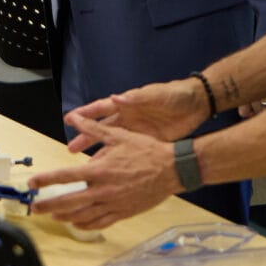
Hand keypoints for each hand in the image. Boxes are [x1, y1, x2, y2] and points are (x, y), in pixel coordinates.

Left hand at [30, 115, 179, 229]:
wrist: (171, 169)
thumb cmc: (145, 150)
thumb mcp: (118, 135)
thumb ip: (93, 128)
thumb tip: (73, 117)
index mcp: (100, 170)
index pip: (65, 176)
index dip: (46, 180)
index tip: (32, 184)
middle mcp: (104, 190)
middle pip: (70, 201)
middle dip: (49, 205)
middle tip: (34, 208)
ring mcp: (113, 204)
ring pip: (83, 215)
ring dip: (65, 216)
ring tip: (52, 215)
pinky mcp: (123, 213)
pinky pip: (100, 222)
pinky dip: (85, 224)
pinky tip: (76, 223)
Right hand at [64, 78, 208, 153]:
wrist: (196, 105)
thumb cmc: (174, 95)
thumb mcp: (156, 95)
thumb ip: (137, 98)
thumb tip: (116, 98)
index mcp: (127, 103)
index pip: (101, 108)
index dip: (85, 113)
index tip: (69, 118)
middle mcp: (127, 117)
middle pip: (101, 129)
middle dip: (85, 138)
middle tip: (71, 148)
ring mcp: (136, 131)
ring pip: (111, 143)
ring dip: (98, 152)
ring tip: (85, 163)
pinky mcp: (146, 142)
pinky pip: (127, 152)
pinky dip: (117, 160)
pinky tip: (109, 170)